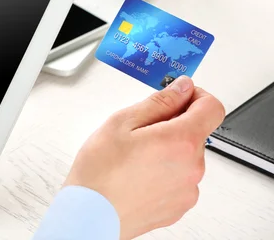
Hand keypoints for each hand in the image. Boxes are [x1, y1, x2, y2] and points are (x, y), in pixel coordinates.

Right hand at [64, 76, 224, 239]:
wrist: (90, 214)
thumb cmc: (100, 171)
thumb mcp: (122, 122)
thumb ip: (159, 102)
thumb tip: (181, 88)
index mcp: (181, 141)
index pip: (212, 107)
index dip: (196, 96)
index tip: (178, 96)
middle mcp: (192, 167)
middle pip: (196, 133)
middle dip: (173, 125)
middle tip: (139, 131)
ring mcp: (188, 190)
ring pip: (186, 157)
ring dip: (168, 150)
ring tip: (133, 157)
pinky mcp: (179, 206)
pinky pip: (179, 179)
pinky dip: (164, 172)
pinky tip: (137, 174)